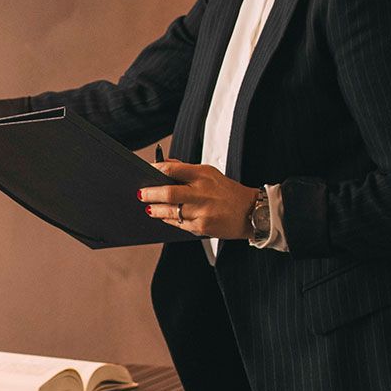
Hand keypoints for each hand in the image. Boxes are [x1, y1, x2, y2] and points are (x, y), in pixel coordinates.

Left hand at [139, 160, 260, 238]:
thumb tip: (163, 163)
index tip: (146, 170)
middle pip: (168, 193)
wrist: (250, 212)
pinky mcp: (202, 227)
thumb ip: (185, 169)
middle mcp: (202, 192)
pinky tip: (164, 216)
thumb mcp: (209, 173)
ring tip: (149, 207)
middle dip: (150, 194)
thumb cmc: (227, 191)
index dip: (156, 170)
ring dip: (156, 210)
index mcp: (203, 175)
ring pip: (171, 211)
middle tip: (140, 194)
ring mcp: (202, 211)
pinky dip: (169, 220)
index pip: (173, 169)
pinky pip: (178, 224)